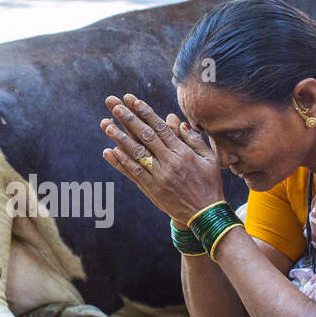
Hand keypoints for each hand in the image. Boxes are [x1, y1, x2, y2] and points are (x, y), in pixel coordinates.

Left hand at [101, 93, 223, 226]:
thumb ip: (193, 139)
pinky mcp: (151, 189)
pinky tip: (109, 151)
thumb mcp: (209, 159)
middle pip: (145, 137)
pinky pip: (133, 173)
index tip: (133, 100)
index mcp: (183, 153)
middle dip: (129, 119)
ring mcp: (158, 177)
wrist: (204, 215)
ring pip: (136, 154)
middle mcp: (169, 163)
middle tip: (115, 105)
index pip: (161, 129)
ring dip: (119, 138)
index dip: (146, 113)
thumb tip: (176, 121)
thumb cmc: (209, 183)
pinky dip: (120, 162)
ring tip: (106, 124)